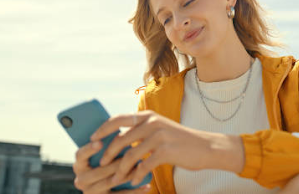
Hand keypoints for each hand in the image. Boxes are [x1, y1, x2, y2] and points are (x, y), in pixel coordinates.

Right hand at [72, 140, 151, 193]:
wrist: (110, 189)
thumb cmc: (110, 163)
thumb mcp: (106, 154)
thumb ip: (108, 144)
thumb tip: (120, 126)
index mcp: (80, 164)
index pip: (80, 155)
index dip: (89, 149)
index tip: (100, 142)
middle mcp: (81, 180)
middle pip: (98, 171)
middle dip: (116, 162)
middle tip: (131, 153)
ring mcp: (91, 192)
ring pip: (110, 182)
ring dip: (128, 174)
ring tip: (142, 167)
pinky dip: (135, 191)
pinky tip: (147, 185)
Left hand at [90, 110, 243, 186]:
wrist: (206, 147)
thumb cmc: (180, 141)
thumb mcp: (160, 129)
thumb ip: (141, 131)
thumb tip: (118, 139)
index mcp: (148, 116)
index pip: (118, 119)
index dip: (102, 129)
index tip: (92, 140)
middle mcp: (152, 122)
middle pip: (120, 139)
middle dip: (108, 154)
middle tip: (102, 165)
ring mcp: (159, 136)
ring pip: (130, 155)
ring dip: (120, 170)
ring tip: (116, 180)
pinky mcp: (165, 151)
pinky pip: (143, 165)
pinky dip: (136, 175)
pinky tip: (134, 181)